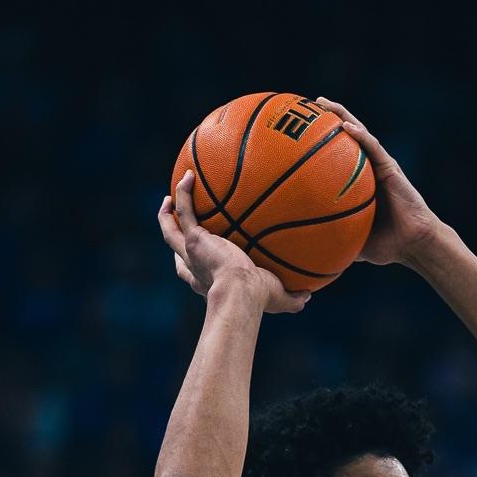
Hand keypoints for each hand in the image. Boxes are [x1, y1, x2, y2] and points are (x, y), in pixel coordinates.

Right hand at [158, 173, 309, 313]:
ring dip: (168, 212)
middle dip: (173, 233)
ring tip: (171, 196)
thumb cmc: (257, 300)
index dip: (187, 262)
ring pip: (170, 228)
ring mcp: (191, 252)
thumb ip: (292, 299)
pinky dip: (184, 193)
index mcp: (206, 280)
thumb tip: (308, 296)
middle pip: (175, 248)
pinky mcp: (194, 239)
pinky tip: (189, 176)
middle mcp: (194, 266)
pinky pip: (185, 210)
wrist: (242, 294)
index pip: (190, 271)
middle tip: (175, 219)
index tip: (192, 250)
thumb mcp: (277, 299)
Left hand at [311, 98, 443, 266]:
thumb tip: (300, 253)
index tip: (295, 131)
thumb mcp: (350, 242)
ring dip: (341, 116)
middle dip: (326, 118)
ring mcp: (379, 165)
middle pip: (344, 136)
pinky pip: (374, 148)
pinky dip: (360, 136)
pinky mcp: (390, 167)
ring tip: (322, 103)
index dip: (318, 140)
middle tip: (305, 106)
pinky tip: (346, 126)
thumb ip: (329, 240)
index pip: (335, 155)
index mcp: (357, 182)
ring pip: (358, 133)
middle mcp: (367, 168)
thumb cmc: (386, 246)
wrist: (413, 244)